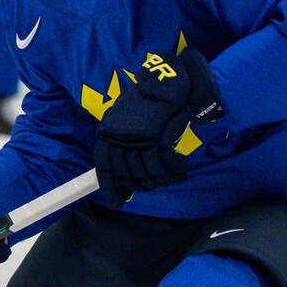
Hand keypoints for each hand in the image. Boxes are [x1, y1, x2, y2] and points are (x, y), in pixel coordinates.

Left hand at [94, 49, 223, 199]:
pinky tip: (182, 169)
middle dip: (142, 185)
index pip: (105, 167)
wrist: (166, 83)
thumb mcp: (124, 118)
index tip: (119, 202)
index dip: (112, 188)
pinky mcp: (158, 138)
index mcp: (107, 132)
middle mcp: (120, 137)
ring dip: (161, 180)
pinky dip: (175, 171)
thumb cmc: (146, 102)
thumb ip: (120, 142)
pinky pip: (165, 165)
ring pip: (147, 173)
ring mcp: (138, 139)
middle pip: (129, 174)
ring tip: (170, 177)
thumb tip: (122, 170)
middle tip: (154, 184)